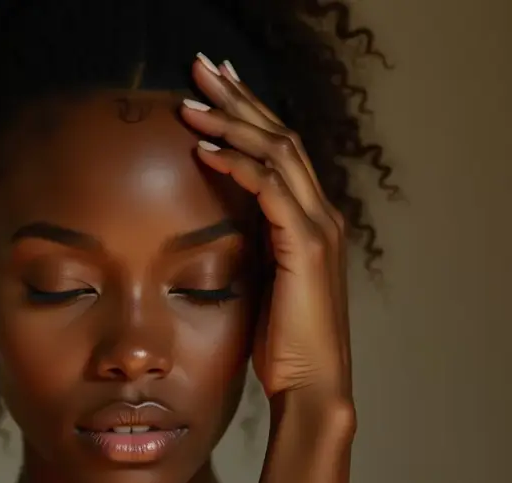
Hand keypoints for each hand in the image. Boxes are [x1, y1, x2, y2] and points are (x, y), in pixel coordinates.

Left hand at [181, 54, 352, 410]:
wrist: (310, 387)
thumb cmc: (283, 344)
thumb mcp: (265, 282)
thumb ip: (255, 245)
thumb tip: (223, 224)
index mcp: (310, 219)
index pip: (279, 149)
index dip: (248, 112)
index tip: (213, 86)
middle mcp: (321, 213)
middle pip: (279, 134)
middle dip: (239, 96)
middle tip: (202, 65)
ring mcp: (318, 227)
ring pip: (276, 151)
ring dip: (232, 121)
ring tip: (190, 100)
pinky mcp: (306, 246)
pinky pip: (270, 188)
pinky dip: (236, 164)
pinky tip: (202, 149)